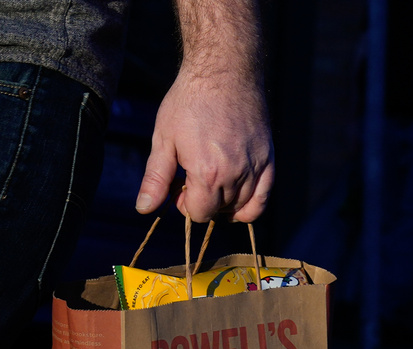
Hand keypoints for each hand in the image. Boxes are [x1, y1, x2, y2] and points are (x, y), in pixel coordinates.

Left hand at [135, 70, 274, 222]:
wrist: (223, 70)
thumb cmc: (188, 102)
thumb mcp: (163, 140)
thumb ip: (155, 179)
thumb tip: (144, 209)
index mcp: (207, 173)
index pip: (199, 214)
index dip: (184, 205)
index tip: (179, 186)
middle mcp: (235, 173)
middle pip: (219, 211)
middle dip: (202, 201)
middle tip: (192, 177)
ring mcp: (255, 165)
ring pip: (241, 206)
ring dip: (224, 202)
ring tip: (211, 179)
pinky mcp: (269, 156)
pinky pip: (264, 196)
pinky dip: (251, 204)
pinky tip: (236, 194)